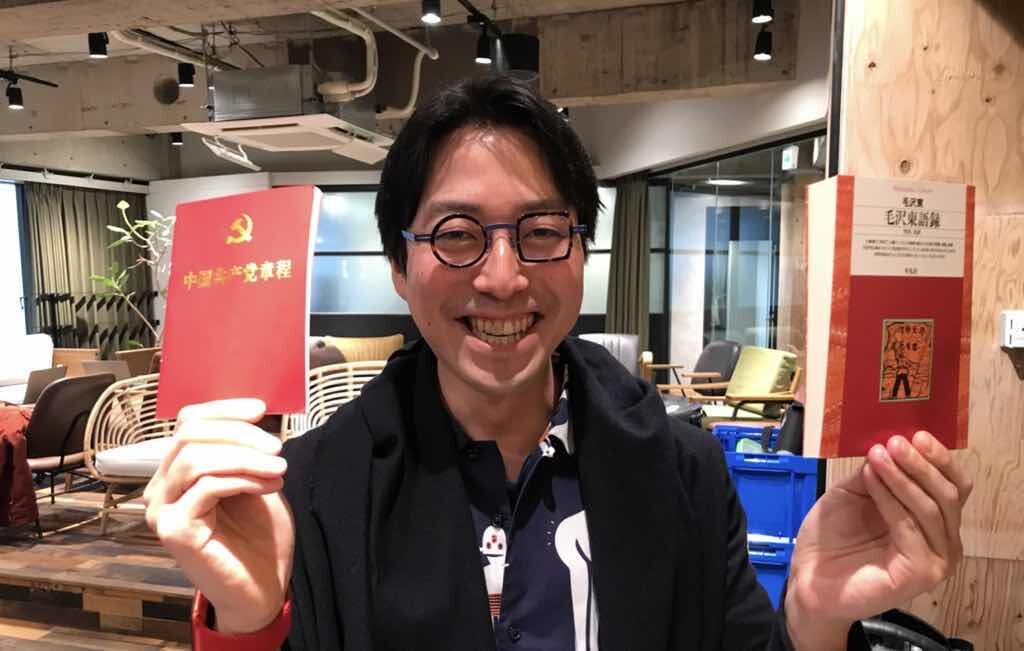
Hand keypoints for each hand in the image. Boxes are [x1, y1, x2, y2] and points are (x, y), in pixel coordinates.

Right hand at [143, 399, 294, 633]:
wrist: (262, 586)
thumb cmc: (258, 534)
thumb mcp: (254, 478)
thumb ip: (245, 448)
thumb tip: (255, 410)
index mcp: (176, 470)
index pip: (188, 421)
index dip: (224, 409)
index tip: (261, 409)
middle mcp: (160, 488)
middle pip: (190, 434)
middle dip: (239, 433)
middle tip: (277, 447)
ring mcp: (162, 510)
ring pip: (196, 458)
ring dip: (245, 457)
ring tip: (279, 469)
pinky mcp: (174, 530)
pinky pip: (206, 487)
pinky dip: (243, 479)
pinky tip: (269, 487)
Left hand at [784, 431, 972, 649]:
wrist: (811, 577)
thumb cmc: (834, 537)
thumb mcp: (855, 491)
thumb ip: (877, 471)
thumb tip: (890, 441)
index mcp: (933, 518)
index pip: (954, 484)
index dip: (939, 458)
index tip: (915, 433)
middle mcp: (943, 539)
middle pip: (949, 493)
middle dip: (921, 463)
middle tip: (895, 442)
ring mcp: (936, 559)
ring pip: (931, 508)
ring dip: (903, 476)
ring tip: (877, 456)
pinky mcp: (920, 573)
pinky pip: (909, 527)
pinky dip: (889, 498)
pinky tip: (870, 479)